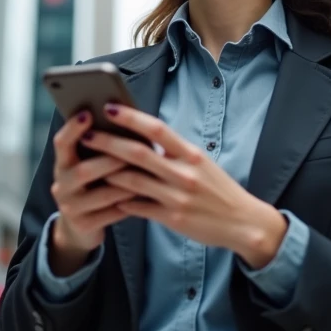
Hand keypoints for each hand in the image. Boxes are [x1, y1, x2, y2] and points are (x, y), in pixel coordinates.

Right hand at [47, 110, 133, 273]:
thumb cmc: (93, 186)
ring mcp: (70, 207)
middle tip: (134, 152)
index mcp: (63, 164)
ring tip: (147, 175)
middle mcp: (61, 185)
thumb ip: (100, 149)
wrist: (80, 228)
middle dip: (110, 161)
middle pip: (83, 171)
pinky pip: (111, 213)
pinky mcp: (84, 225)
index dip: (73, 129)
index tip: (88, 113)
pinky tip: (145, 196)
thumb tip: (125, 120)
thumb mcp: (89, 166)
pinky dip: (129, 204)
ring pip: (101, 194)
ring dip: (126, 184)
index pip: (61, 143)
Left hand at [79, 104, 287, 268]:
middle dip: (109, 142)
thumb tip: (145, 139)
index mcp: (191, 154)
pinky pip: (138, 207)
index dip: (131, 118)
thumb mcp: (202, 164)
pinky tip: (107, 196)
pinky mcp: (172, 218)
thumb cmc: (220, 190)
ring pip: (132, 181)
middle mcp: (184, 173)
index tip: (110, 108)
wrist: (244, 223)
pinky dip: (121, 200)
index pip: (157, 129)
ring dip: (107, 172)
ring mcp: (177, 197)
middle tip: (86, 135)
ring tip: (87, 166)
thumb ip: (175, 153)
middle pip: (138, 153)